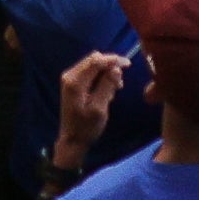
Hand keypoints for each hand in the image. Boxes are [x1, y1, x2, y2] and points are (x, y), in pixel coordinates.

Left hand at [52, 46, 126, 164]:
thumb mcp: (99, 109)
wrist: (72, 140)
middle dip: (110, 67)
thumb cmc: (86, 127)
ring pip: (94, 66)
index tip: (128, 64)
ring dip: (106, 74)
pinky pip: (91, 73)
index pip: (95, 61)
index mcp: (75, 81)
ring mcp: (71, 79)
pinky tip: (106, 92)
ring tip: (113, 92)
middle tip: (119, 85)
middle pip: (94, 60)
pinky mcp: (74, 83)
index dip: (113, 59)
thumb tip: (115, 68)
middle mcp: (70, 75)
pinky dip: (101, 78)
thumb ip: (106, 86)